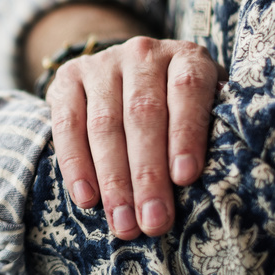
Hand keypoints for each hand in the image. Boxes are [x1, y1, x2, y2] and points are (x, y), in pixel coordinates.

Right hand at [46, 37, 224, 239]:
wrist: (125, 73)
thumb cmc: (176, 106)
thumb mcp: (203, 106)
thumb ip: (206, 130)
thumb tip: (208, 179)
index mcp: (185, 56)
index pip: (187, 90)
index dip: (185, 134)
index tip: (185, 179)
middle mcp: (142, 53)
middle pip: (142, 114)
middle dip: (146, 174)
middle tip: (152, 221)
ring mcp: (100, 64)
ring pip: (104, 125)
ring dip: (112, 180)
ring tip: (122, 221)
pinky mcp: (66, 78)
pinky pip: (66, 125)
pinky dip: (75, 165)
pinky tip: (87, 197)